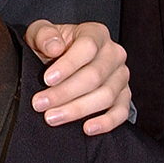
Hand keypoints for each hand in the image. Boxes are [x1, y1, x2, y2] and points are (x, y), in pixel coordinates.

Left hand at [24, 20, 131, 135]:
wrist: (63, 63)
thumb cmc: (52, 48)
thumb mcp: (40, 34)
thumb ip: (43, 35)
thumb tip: (54, 47)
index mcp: (96, 34)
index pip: (87, 47)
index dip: (67, 65)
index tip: (46, 79)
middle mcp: (113, 53)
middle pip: (95, 76)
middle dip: (64, 92)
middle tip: (40, 104)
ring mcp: (121, 76)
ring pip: (106, 96)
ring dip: (77, 109)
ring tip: (52, 117)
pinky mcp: (124, 96)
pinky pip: (121, 112)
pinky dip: (106, 122)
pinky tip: (87, 128)